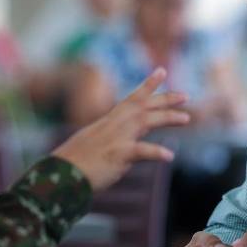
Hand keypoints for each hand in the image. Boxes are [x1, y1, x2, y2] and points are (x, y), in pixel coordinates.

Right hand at [52, 67, 188, 190]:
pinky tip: (169, 156)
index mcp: (108, 122)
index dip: (148, 85)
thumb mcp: (93, 145)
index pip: (131, 99)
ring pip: (145, 121)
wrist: (59, 175)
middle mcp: (113, 125)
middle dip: (165, 99)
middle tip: (186, 95)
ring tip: (186, 118)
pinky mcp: (117, 155)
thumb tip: (121, 143)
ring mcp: (115, 139)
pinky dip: (155, 152)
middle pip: (143, 106)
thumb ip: (109, 140)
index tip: (162, 71)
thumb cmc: (74, 163)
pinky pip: (140, 151)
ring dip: (167, 117)